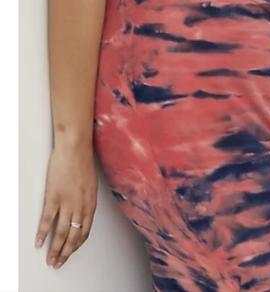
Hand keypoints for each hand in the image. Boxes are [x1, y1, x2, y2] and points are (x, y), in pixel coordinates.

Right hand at [35, 143, 97, 268]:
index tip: (72, 252)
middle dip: (66, 252)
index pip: (86, 230)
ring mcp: (67, 202)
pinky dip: (42, 234)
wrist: (75, 147)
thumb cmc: (83, 162)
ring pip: (61, 233)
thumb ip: (86, 199)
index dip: (78, 244)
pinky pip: (47, 220)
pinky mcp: (54, 197)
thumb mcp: (91, 184)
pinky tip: (38, 243)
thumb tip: (82, 212)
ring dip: (55, 249)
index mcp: (91, 202)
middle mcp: (81, 205)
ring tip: (51, 259)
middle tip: (59, 262)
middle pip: (74, 236)